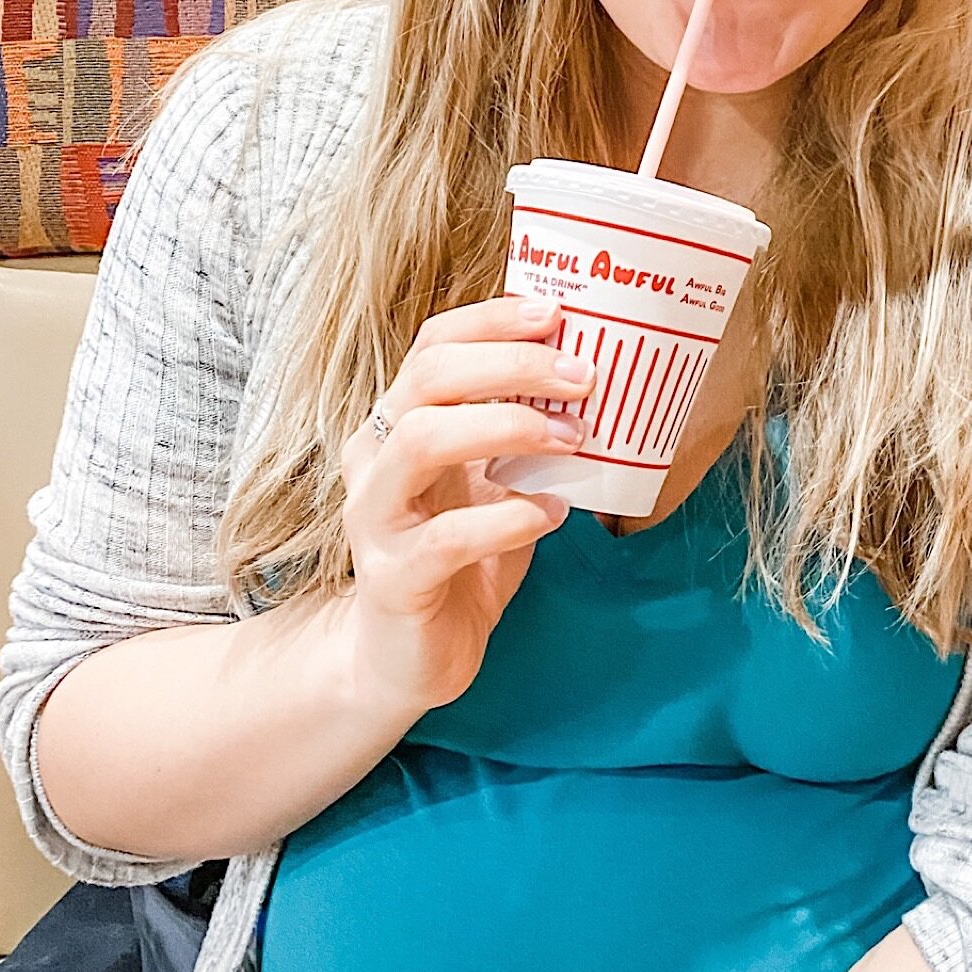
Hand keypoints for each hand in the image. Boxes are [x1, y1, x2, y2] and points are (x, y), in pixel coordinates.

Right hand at [337, 295, 592, 723]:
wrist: (407, 658)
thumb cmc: (459, 557)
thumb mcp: (494, 482)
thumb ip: (524, 436)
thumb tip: (596, 379)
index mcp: (398, 423)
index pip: (432, 346)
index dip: (491, 321)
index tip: (556, 312)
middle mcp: (374, 458)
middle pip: (428, 379)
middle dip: (511, 366)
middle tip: (582, 376)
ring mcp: (375, 517)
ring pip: (421, 441)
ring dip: (506, 427)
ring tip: (572, 440)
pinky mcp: (392, 579)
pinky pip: (447, 537)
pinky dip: (508, 518)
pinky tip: (550, 515)